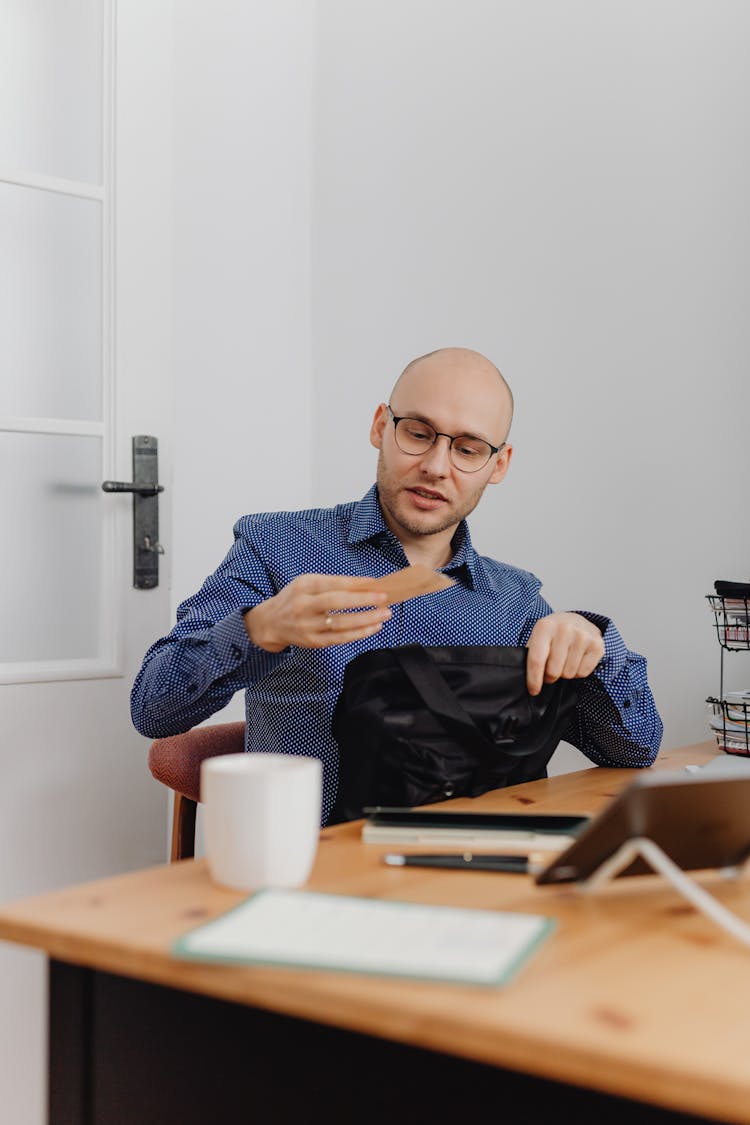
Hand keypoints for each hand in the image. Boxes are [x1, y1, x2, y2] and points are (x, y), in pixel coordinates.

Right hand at [244, 574, 390, 651]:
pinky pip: (340, 639)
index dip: (355, 583)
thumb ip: (332, 584)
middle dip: (363, 600)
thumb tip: (365, 585)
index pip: (333, 584)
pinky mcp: (313, 642)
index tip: (375, 583)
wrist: (271, 623)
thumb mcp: (306, 584)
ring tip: (384, 614)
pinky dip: (359, 633)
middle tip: (384, 598)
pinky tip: (373, 627)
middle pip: (336, 603)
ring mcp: (307, 626)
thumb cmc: (294, 599)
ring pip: (341, 624)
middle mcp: (303, 606)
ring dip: (366, 619)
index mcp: (303, 587)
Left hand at [526, 612, 604, 695]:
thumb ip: (532, 656)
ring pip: (569, 674)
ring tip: (565, 661)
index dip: (534, 679)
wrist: (576, 621)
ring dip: (565, 673)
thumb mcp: (538, 637)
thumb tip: (530, 681)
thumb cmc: (554, 634)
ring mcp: (583, 636)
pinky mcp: (597, 646)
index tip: (534, 691)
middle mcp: (564, 629)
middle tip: (551, 670)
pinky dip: (578, 672)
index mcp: (545, 626)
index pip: (537, 660)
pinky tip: (576, 660)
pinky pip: (583, 673)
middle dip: (550, 676)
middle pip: (554, 671)